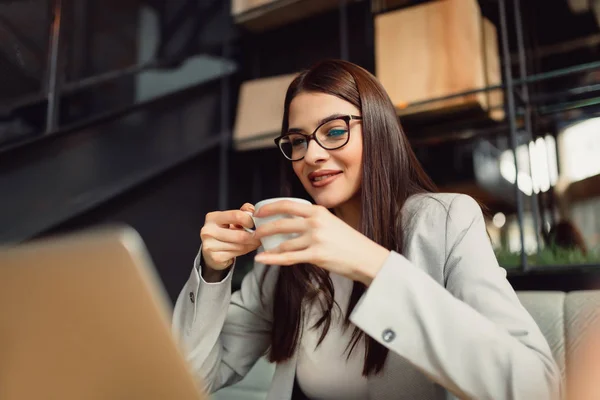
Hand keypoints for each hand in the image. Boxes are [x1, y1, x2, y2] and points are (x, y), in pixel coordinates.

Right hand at [200, 203, 260, 271]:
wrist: (211, 252)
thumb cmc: (224, 232)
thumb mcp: (231, 219)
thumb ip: (243, 212)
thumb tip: (253, 211)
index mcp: (212, 217)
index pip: (236, 215)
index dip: (250, 220)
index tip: (254, 224)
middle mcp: (208, 231)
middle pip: (240, 235)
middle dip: (254, 236)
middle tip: (261, 236)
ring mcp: (210, 245)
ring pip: (240, 246)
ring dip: (251, 244)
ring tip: (255, 242)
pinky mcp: (215, 257)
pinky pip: (237, 254)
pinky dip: (246, 251)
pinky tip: (246, 248)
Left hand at [252, 200, 389, 285]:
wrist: (366, 257)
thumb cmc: (349, 242)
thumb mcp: (331, 222)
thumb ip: (313, 219)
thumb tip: (292, 221)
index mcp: (318, 211)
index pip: (287, 205)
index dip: (269, 208)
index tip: (258, 213)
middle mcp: (315, 222)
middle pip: (280, 223)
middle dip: (263, 229)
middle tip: (254, 233)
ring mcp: (315, 238)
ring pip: (283, 243)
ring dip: (268, 247)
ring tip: (259, 249)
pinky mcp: (316, 255)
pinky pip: (288, 258)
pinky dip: (272, 259)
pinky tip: (261, 259)